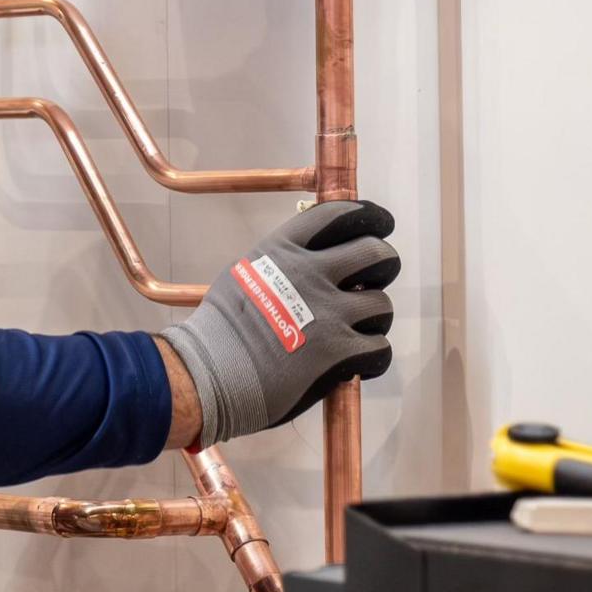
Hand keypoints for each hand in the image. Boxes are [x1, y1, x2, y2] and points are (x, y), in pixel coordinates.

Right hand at [160, 200, 397, 450]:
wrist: (208, 376)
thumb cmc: (217, 330)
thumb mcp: (243, 274)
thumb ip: (281, 263)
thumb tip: (315, 260)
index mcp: (283, 251)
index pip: (339, 215)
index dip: (369, 217)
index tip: (380, 225)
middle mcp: (311, 274)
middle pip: (377, 254)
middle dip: (381, 267)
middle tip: (370, 284)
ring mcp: (328, 313)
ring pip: (382, 305)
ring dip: (373, 319)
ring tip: (354, 332)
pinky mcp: (340, 353)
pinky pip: (380, 348)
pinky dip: (372, 357)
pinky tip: (354, 362)